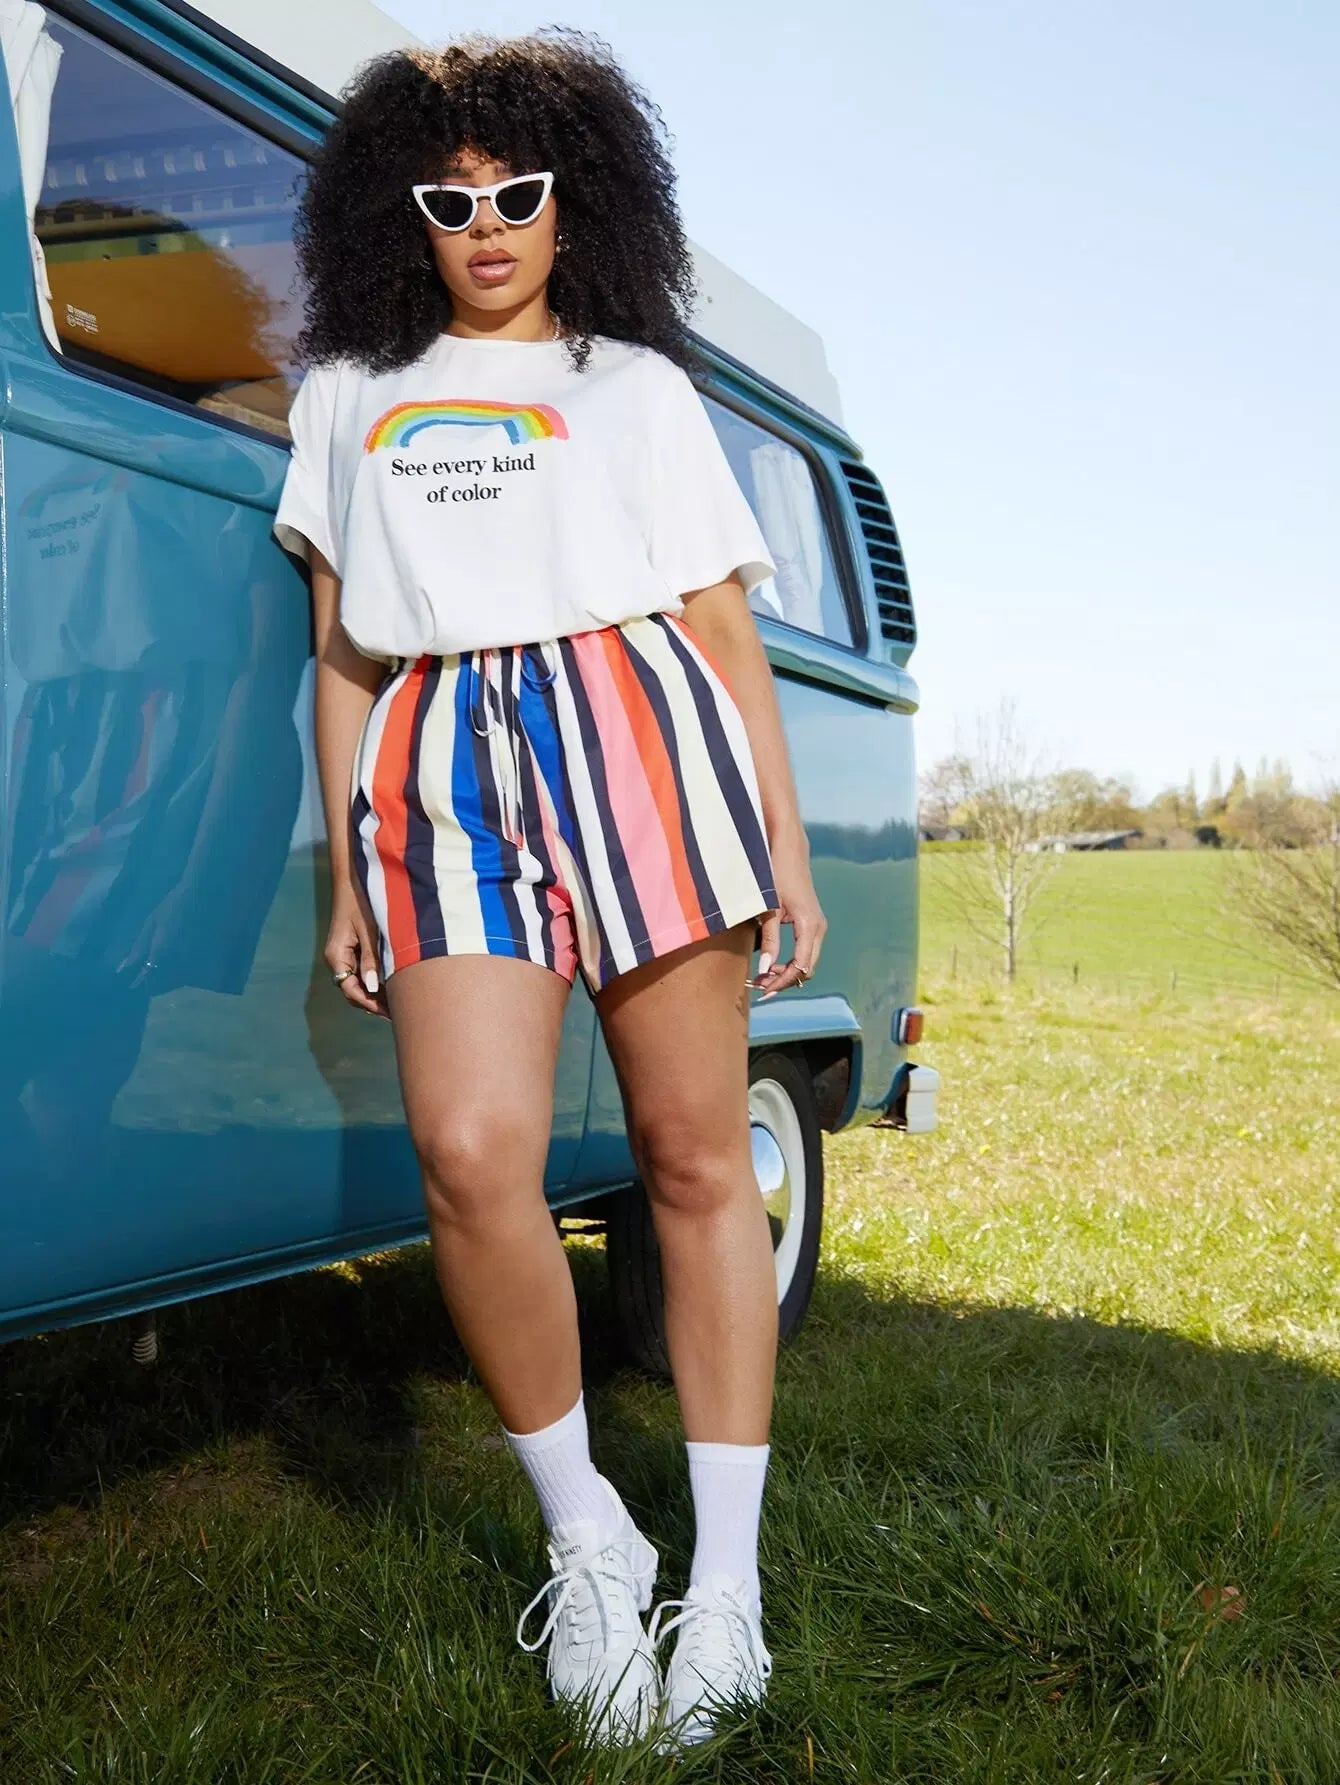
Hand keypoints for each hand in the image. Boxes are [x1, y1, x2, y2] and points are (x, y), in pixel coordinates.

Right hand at [325, 882, 389, 1019]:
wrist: (353, 878)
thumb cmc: (361, 900)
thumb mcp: (369, 930)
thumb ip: (371, 958)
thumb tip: (374, 988)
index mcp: (336, 956)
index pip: (351, 990)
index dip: (370, 1004)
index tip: (390, 1013)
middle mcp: (337, 959)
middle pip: (354, 991)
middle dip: (375, 1003)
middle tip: (400, 1015)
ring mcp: (344, 955)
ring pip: (359, 984)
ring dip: (377, 994)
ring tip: (400, 1004)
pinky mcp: (353, 949)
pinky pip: (363, 972)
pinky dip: (377, 981)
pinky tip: (395, 985)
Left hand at [751, 835, 825, 998]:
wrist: (788, 849)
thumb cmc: (776, 874)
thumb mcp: (768, 908)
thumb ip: (769, 940)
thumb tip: (765, 970)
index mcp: (810, 925)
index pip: (800, 967)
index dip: (781, 982)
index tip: (762, 990)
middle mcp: (819, 928)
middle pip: (806, 969)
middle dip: (784, 981)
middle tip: (759, 988)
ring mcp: (817, 925)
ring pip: (807, 962)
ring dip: (787, 973)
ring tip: (762, 977)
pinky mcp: (811, 922)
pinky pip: (805, 951)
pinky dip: (790, 962)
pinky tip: (771, 964)